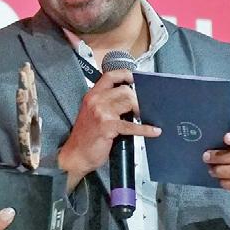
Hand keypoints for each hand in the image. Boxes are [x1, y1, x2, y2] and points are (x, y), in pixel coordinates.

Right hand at [57, 69, 160, 187]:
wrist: (75, 154)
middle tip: (142, 108)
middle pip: (124, 90)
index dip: (125, 74)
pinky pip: (132, 125)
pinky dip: (146, 129)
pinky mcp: (107, 126)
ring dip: (140, 110)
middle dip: (137, 99)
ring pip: (129, 102)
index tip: (135, 77)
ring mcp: (101, 113)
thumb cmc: (85, 136)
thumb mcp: (91, 113)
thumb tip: (128, 100)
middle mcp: (95, 101)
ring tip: (144, 117)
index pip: (109, 76)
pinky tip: (154, 131)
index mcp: (91, 95)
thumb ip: (106, 104)